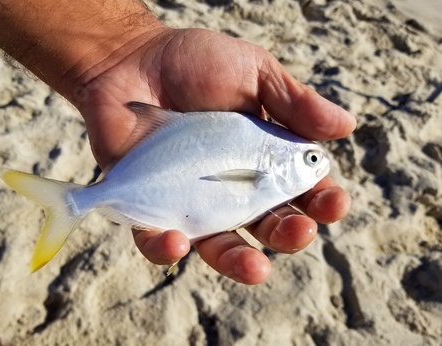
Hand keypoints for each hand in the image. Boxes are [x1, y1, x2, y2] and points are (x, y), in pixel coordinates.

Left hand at [75, 27, 354, 284]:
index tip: (333, 202)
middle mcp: (229, 186)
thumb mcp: (253, 71)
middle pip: (264, 224)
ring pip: (218, 245)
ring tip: (256, 268)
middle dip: (287, 234)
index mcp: (262, 159)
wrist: (131, 59)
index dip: (320, 200)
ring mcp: (190, 200)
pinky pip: (156, 238)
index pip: (298, 189)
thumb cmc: (194, 63)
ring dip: (238, 262)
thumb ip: (295, 100)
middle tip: (300, 232)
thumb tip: (346, 127)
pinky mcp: (149, 206)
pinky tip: (178, 242)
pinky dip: (166, 247)